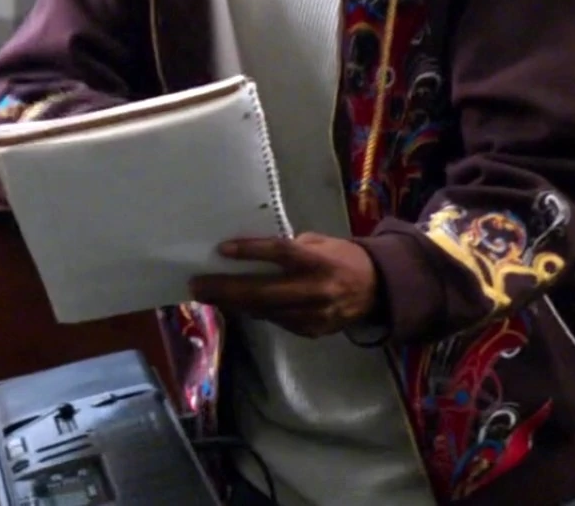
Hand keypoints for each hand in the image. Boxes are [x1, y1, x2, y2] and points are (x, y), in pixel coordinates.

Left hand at [190, 233, 378, 337]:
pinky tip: (235, 305)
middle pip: (261, 292)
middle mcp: (313, 291)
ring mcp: (311, 316)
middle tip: (197, 285)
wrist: (376, 291)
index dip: (250, 252)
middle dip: (225, 289)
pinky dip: (254, 312)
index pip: (279, 254)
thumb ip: (291, 247)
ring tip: (208, 294)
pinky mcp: (309, 331)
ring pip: (263, 311)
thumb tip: (255, 251)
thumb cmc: (343, 257)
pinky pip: (275, 321)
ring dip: (233, 304)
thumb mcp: (320, 242)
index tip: (221, 249)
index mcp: (318, 261)